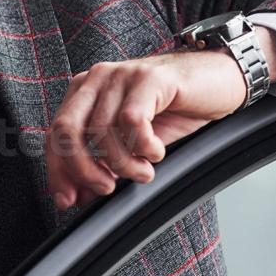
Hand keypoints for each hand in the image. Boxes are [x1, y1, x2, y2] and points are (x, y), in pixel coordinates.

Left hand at [45, 47, 248, 210]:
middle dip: (83, 169)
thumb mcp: (135, 143)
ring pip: (102, 130)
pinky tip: (155, 152)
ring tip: (144, 171)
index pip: (56, 133)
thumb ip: (105, 164)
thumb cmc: (177, 109)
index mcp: (87, 91)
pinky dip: (142, 146)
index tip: (68, 200)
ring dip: (123, 164)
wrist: (220, 79)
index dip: (58, 171)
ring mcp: (122, 74)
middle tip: (107, 187)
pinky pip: (131, 120)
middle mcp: (98, 79)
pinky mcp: (149, 77)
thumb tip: (79, 197)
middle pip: (68, 129)